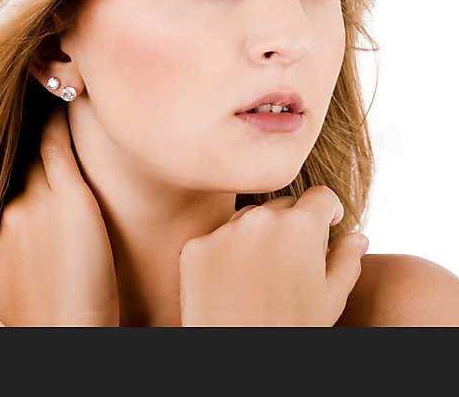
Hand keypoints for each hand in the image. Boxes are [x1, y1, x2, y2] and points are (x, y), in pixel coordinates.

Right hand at [0, 106, 119, 325]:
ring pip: (29, 145)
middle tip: (22, 98)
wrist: (65, 333)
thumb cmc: (47, 319)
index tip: (10, 137)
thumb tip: (11, 242)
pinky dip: (59, 119)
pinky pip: (57, 145)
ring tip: (45, 87)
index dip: (5, 157)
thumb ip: (6, 252)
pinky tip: (65, 97)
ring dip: (34, 118)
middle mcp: (5, 209)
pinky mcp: (66, 197)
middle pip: (8, 158)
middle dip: (13, 133)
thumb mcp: (9, 283)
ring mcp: (32, 200)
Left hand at [178, 186, 368, 325]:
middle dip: (292, 225)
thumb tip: (357, 237)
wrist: (242, 357)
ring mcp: (223, 231)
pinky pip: (216, 240)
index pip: (320, 197)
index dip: (327, 212)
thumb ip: (347, 259)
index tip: (326, 225)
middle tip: (293, 261)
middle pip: (282, 206)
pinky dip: (225, 255)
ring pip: (247, 220)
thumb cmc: (295, 328)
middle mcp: (260, 219)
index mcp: (301, 226)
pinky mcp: (196, 247)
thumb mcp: (332, 298)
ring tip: (262, 277)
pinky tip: (233, 284)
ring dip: (257, 236)